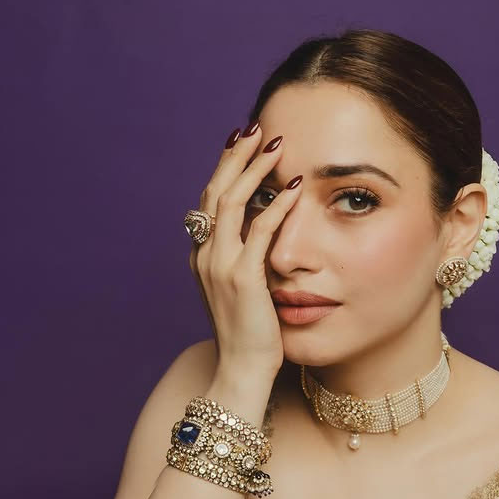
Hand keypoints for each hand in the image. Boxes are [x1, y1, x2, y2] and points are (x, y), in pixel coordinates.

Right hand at [189, 122, 302, 376]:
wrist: (242, 371)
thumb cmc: (250, 334)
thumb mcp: (242, 292)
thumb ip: (246, 260)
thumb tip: (264, 233)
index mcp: (203, 256)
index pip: (211, 201)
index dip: (225, 169)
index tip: (242, 143)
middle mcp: (206, 256)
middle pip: (216, 191)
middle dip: (236, 156)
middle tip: (255, 126)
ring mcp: (221, 266)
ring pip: (233, 203)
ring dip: (254, 169)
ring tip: (275, 144)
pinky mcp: (243, 279)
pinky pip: (261, 231)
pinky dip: (277, 206)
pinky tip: (295, 187)